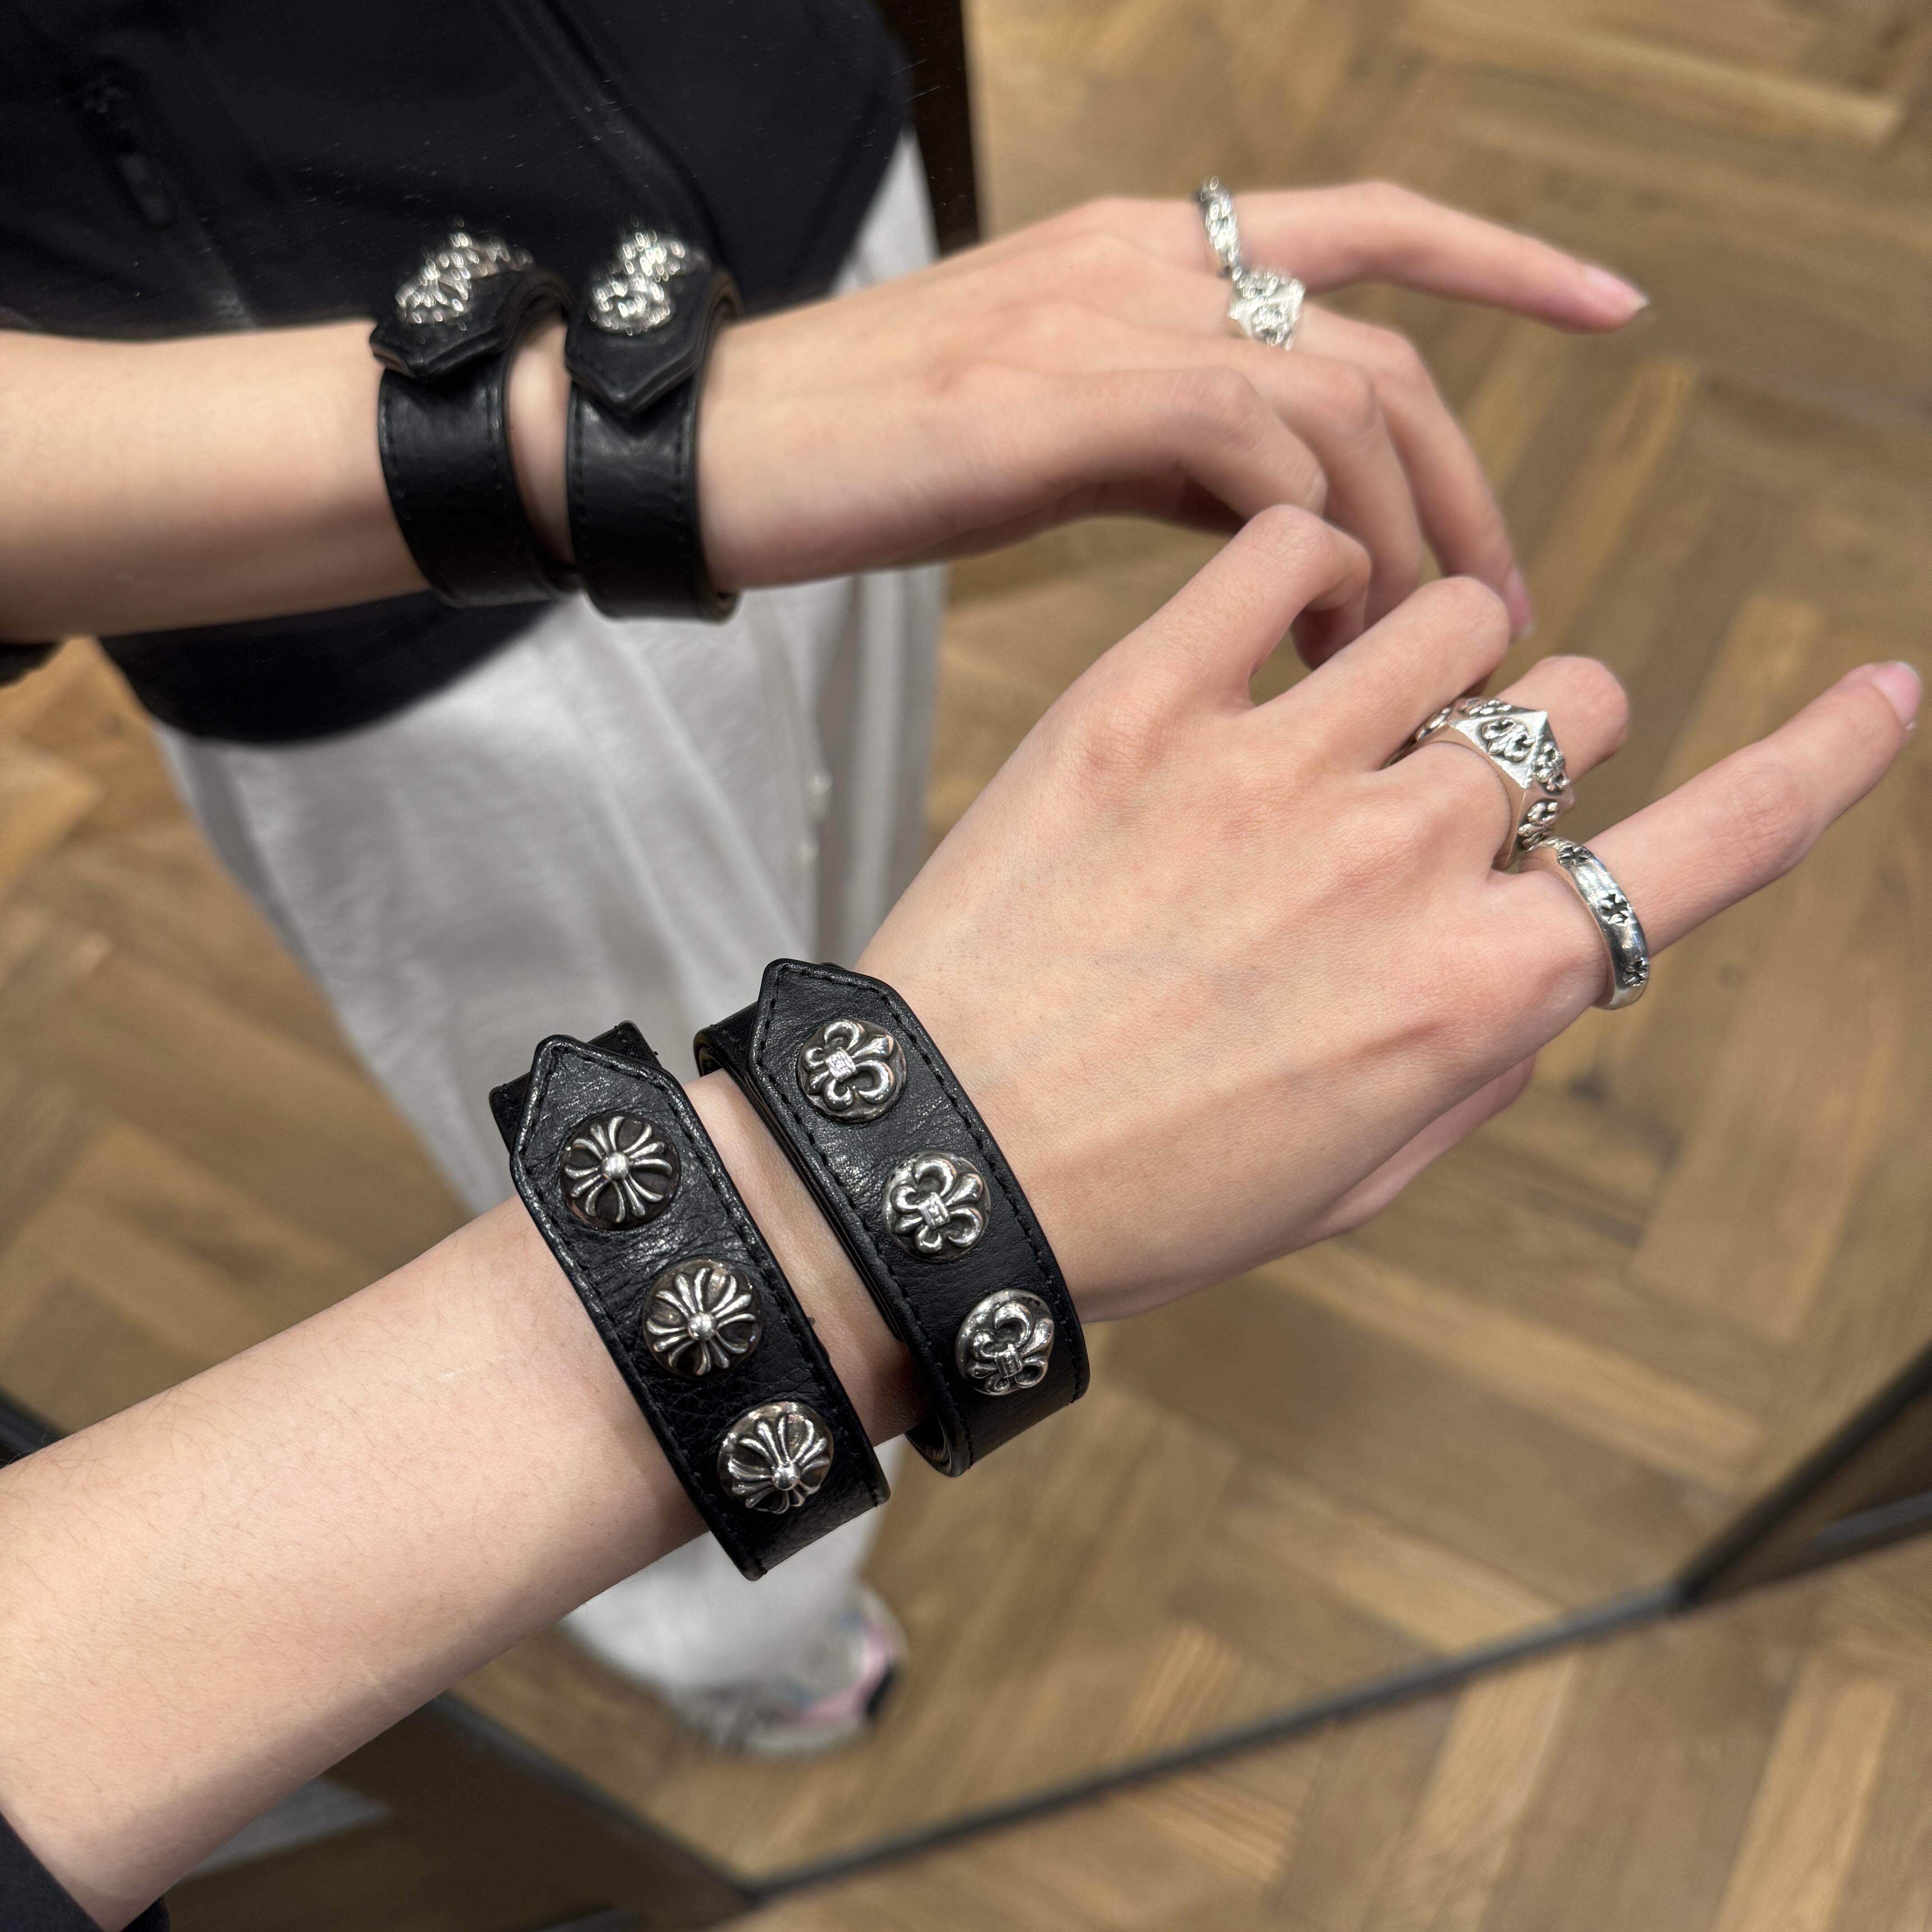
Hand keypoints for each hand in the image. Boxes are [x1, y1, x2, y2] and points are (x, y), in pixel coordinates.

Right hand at [696, 183, 1647, 650]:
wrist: (713, 447)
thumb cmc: (866, 460)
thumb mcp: (1049, 434)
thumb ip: (1168, 445)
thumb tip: (1280, 522)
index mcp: (1146, 254)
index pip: (1367, 224)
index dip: (1500, 257)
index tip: (1610, 305)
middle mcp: (1147, 263)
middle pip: (1384, 345)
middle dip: (1465, 488)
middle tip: (1502, 614)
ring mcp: (1107, 320)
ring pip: (1340, 400)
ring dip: (1401, 540)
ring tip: (1417, 662)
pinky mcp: (1064, 395)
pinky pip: (1255, 453)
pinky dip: (1308, 547)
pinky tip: (1310, 639)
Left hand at [858, 508, 1917, 1318]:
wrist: (939, 1163)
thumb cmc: (1154, 1192)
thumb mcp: (1360, 1175)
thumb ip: (1485, 1052)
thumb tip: (1553, 947)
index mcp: (1478, 985)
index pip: (1713, 845)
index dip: (1820, 762)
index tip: (1885, 693)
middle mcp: (1405, 857)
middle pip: (1573, 706)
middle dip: (1531, 741)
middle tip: (1426, 792)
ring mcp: (1276, 765)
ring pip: (1450, 619)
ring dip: (1428, 657)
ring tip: (1332, 717)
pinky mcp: (1143, 703)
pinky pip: (1282, 555)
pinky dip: (1297, 569)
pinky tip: (1264, 629)